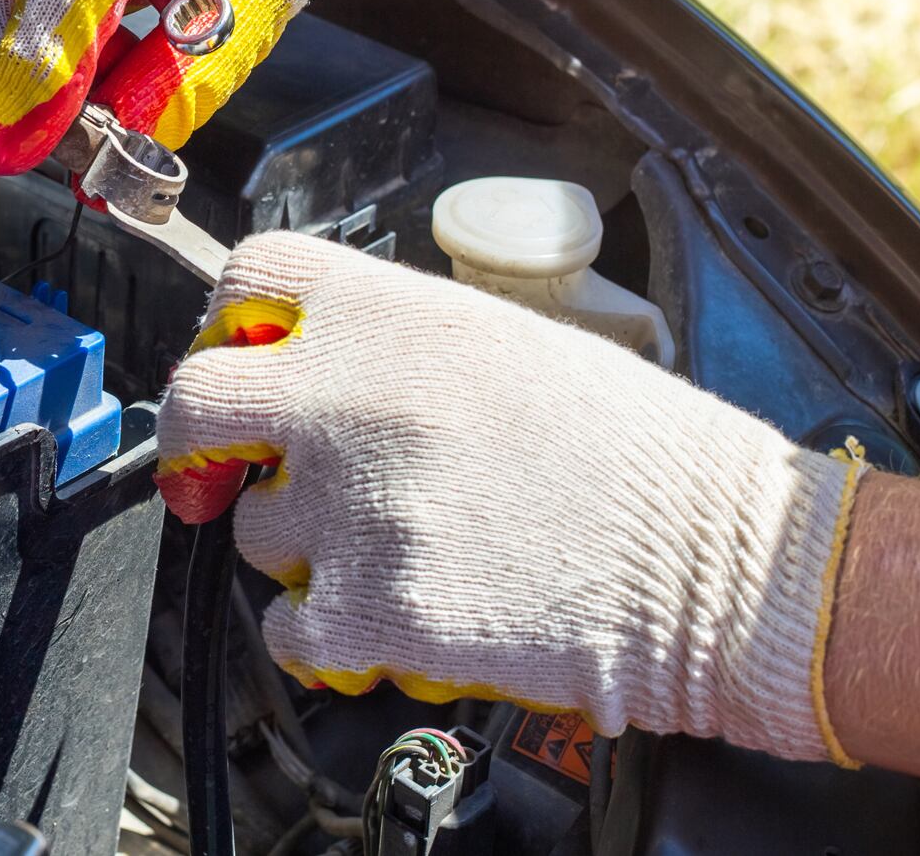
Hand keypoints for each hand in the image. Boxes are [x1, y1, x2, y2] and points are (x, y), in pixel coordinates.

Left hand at [156, 233, 864, 763]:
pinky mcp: (370, 611)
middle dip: (201, 445)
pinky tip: (386, 623)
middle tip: (219, 473)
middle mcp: (355, 399)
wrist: (723, 565)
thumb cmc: (644, 458)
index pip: (251, 279)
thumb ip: (402, 344)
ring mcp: (354, 508)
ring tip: (394, 550)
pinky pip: (286, 632)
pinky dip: (322, 639)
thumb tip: (325, 363)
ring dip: (303, 549)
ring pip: (255, 531)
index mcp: (397, 316)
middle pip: (196, 401)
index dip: (231, 323)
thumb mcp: (517, 343)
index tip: (241, 360)